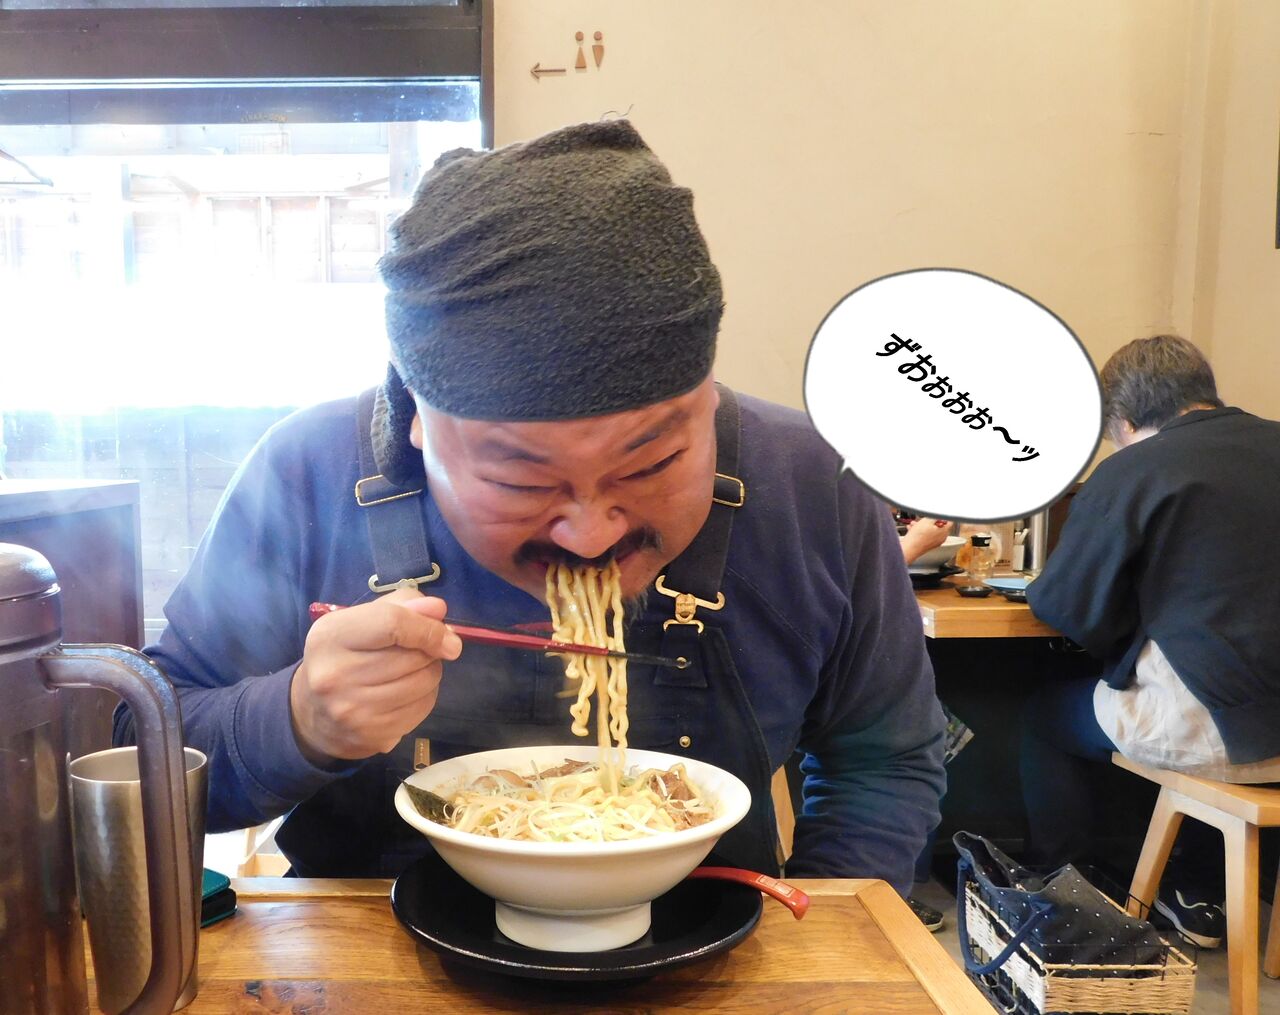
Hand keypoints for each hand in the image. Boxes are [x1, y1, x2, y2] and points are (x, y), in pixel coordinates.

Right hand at [290, 589, 462, 761]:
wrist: (314, 712)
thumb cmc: (344, 655)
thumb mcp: (361, 620)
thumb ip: (401, 605)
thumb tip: (437, 609)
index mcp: (331, 636)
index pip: (392, 624)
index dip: (428, 628)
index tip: (448, 636)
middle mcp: (336, 674)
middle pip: (413, 656)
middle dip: (430, 651)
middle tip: (422, 651)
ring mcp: (352, 709)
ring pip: (423, 682)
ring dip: (430, 672)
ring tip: (413, 670)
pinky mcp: (371, 734)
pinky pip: (422, 708)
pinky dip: (426, 696)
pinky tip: (409, 692)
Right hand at [899, 517, 952, 564]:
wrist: (909, 548)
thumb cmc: (918, 536)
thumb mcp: (927, 520)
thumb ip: (936, 515)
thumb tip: (941, 513)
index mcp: (944, 532)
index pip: (950, 521)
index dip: (943, 516)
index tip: (937, 513)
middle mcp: (941, 538)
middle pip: (939, 525)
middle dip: (930, 520)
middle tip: (924, 518)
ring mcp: (935, 542)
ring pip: (931, 530)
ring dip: (923, 525)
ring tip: (915, 524)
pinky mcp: (928, 545)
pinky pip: (926, 535)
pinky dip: (921, 531)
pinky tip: (913, 529)